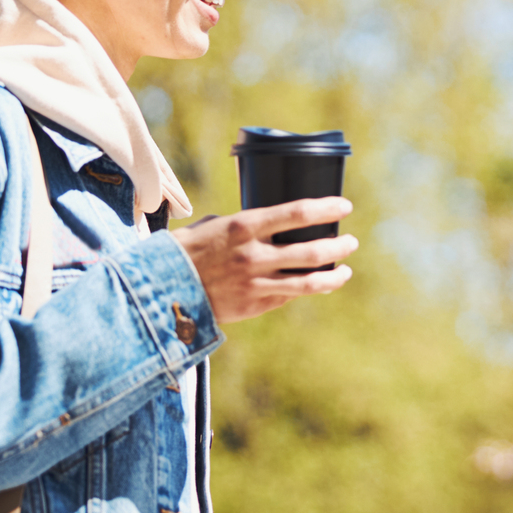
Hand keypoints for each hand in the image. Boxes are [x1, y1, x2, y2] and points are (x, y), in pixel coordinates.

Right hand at [173, 197, 356, 323]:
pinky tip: (319, 284)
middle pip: (312, 250)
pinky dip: (308, 289)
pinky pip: (290, 296)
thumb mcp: (213, 226)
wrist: (162, 290)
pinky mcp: (254, 305)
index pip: (298, 213)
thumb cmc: (186, 251)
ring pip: (310, 281)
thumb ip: (243, 225)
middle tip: (351, 241)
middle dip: (339, 246)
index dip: (327, 209)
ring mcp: (256, 283)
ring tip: (345, 270)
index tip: (345, 207)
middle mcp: (254, 255)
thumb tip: (267, 222)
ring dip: (334, 274)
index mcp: (244, 227)